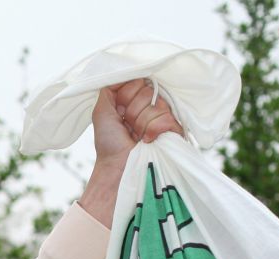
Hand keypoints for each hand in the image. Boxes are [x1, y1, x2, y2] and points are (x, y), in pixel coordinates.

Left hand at [78, 78, 185, 226]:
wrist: (117, 169)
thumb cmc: (109, 144)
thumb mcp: (102, 111)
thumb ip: (109, 88)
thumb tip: (118, 70)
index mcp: (136, 99)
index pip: (139, 79)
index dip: (126, 96)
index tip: (119, 112)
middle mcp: (153, 105)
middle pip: (148, 90)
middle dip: (133, 111)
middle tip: (128, 127)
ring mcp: (166, 117)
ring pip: (157, 105)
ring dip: (141, 123)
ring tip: (137, 137)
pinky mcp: (176, 130)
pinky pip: (167, 119)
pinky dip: (153, 131)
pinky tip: (147, 141)